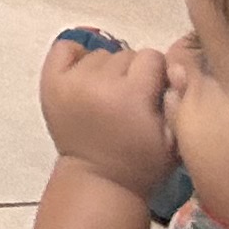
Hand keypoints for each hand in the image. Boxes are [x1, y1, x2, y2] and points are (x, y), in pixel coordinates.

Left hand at [39, 28, 177, 193]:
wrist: (99, 179)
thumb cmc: (141, 162)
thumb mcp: (174, 139)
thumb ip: (178, 100)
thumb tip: (175, 68)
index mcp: (132, 95)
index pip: (151, 57)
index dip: (156, 74)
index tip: (153, 92)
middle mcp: (100, 82)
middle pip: (124, 54)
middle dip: (132, 72)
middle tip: (130, 98)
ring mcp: (71, 80)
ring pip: (99, 54)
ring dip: (106, 69)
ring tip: (108, 94)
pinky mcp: (50, 82)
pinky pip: (64, 48)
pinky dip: (76, 56)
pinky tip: (85, 76)